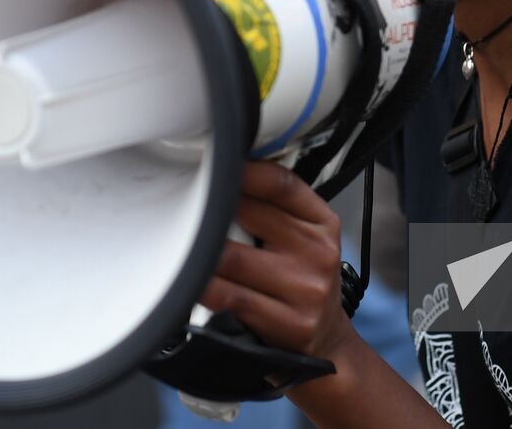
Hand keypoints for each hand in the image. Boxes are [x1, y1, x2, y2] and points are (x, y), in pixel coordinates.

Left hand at [200, 162, 355, 361]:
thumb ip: (277, 208)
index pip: (280, 184)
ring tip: (184, 246)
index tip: (216, 167)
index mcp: (323, 224)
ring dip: (201, 253)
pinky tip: (192, 283)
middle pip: (248, 214)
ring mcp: (305, 289)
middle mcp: (319, 252)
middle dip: (213, 211)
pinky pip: (229, 297)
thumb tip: (226, 176)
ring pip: (231, 257)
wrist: (328, 343)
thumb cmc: (304, 282)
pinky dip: (204, 287)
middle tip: (186, 208)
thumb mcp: (308, 239)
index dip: (243, 171)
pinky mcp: (287, 323)